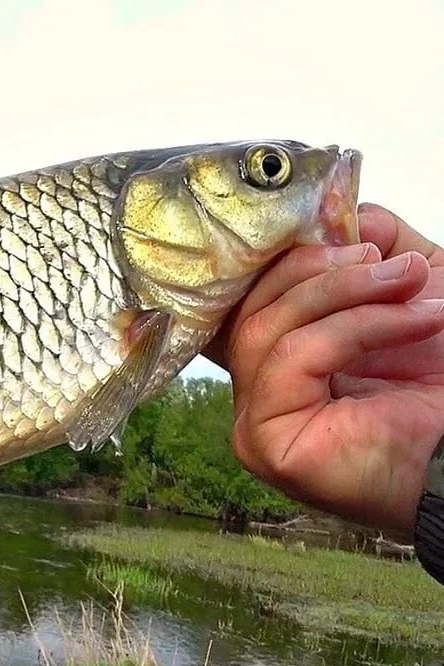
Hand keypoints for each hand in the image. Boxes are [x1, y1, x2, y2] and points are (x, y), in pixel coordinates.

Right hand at [206, 204, 443, 537]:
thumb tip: (340, 213)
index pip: (253, 297)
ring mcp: (254, 421)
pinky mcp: (265, 441)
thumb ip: (375, 247)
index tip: (358, 237)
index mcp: (281, 361)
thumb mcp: (411, 291)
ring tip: (410, 287)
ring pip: (267, 328)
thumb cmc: (443, 386)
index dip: (295, 259)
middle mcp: (258, 393)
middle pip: (253, 307)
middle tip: (394, 266)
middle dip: (325, 271)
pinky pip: (291, 359)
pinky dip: (356, 327)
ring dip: (347, 294)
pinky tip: (414, 321)